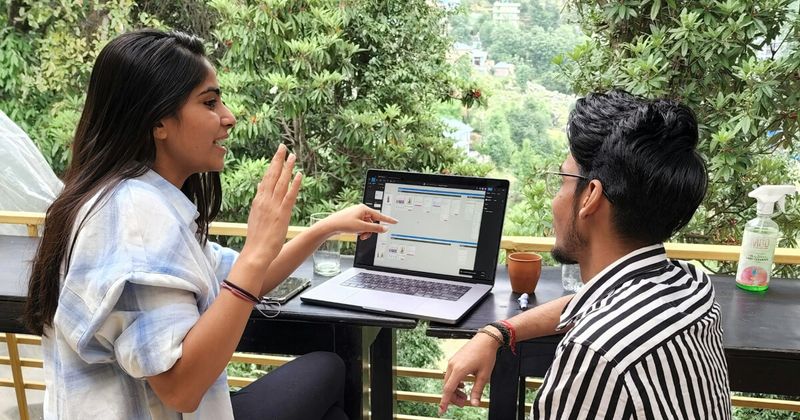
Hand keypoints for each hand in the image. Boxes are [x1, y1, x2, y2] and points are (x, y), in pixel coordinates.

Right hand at [240, 144, 301, 266]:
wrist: (256, 252)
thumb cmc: (257, 237)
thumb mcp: (255, 215)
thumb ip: (259, 200)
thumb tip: (260, 186)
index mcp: (258, 201)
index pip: (266, 178)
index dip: (272, 165)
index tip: (277, 154)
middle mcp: (265, 200)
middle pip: (272, 176)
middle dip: (278, 160)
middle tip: (283, 146)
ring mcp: (273, 206)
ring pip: (281, 182)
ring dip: (287, 168)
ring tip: (292, 155)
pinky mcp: (282, 214)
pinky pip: (289, 196)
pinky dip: (294, 184)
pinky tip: (299, 174)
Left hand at [321, 204, 397, 239]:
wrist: (330, 225)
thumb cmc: (344, 224)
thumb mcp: (362, 227)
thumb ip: (375, 228)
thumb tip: (385, 228)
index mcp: (364, 209)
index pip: (379, 215)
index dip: (388, 220)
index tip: (395, 222)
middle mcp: (361, 210)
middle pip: (373, 221)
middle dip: (370, 230)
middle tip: (365, 235)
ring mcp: (357, 214)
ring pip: (367, 225)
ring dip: (365, 231)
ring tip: (359, 235)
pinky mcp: (353, 219)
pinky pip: (362, 225)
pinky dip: (361, 230)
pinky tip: (356, 233)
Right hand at [439, 331, 500, 415]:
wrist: (486, 339)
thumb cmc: (486, 354)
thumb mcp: (483, 376)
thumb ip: (477, 391)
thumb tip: (474, 403)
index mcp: (459, 369)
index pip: (448, 389)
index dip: (445, 401)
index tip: (441, 410)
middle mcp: (452, 365)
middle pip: (448, 387)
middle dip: (454, 397)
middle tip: (464, 402)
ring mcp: (452, 361)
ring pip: (448, 381)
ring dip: (455, 390)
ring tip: (465, 395)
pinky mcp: (454, 359)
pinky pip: (450, 374)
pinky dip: (455, 382)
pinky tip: (462, 385)